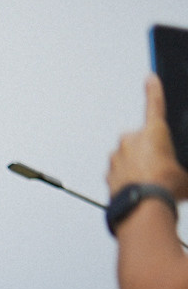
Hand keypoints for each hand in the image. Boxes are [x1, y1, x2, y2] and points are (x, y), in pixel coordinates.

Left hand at [109, 76, 187, 197]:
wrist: (142, 209)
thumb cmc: (164, 188)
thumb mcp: (187, 175)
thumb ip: (184, 168)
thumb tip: (185, 174)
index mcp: (153, 132)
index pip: (154, 105)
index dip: (153, 91)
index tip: (149, 78)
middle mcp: (131, 140)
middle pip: (142, 141)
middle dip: (149, 152)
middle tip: (160, 169)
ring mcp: (116, 157)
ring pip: (128, 157)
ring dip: (137, 166)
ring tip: (150, 182)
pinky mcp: (108, 173)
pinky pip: (119, 172)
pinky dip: (127, 178)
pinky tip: (139, 189)